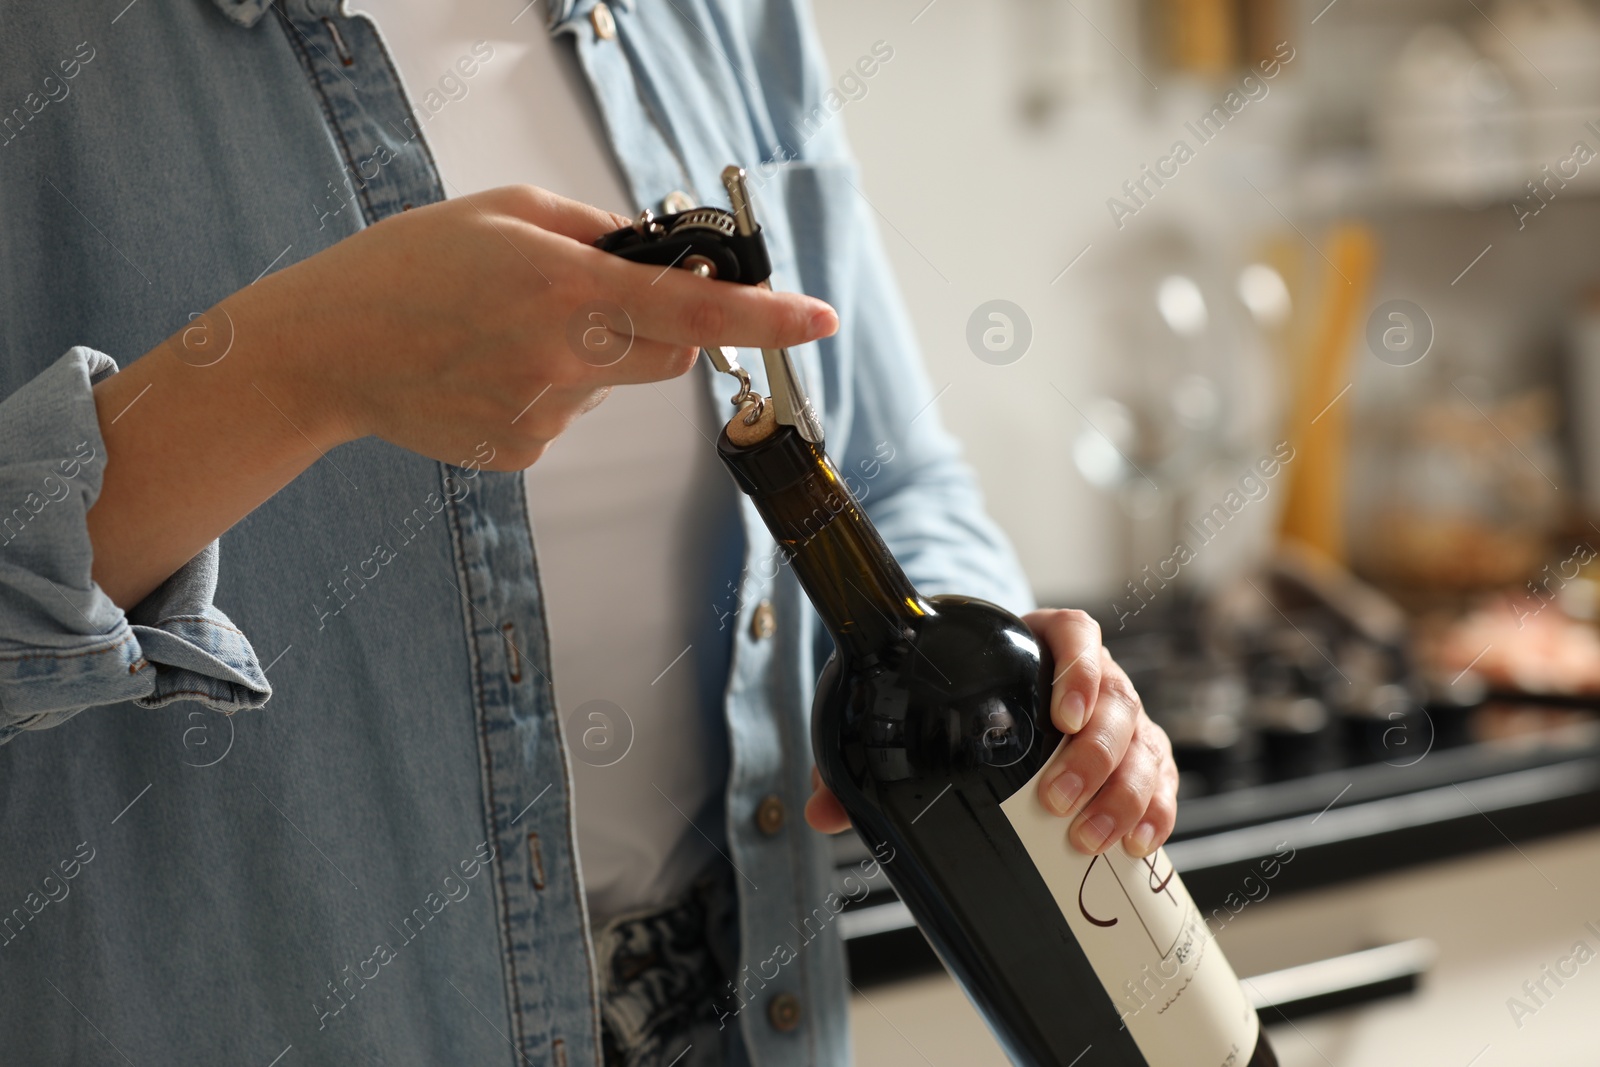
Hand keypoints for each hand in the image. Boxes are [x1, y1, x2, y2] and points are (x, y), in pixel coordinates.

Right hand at [88, 185, 836, 607]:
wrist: (325, 350)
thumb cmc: (405, 268)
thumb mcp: (502, 211)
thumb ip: (591, 230)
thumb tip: (654, 253)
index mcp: (564, 288)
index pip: (692, 311)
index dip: (765, 317)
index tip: (820, 319)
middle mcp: (563, 359)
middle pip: (673, 359)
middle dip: (660, 330)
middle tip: (593, 302)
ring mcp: (544, 415)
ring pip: (612, 386)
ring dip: (588, 358)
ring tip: (505, 334)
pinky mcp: (523, 452)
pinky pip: (569, 416)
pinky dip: (547, 390)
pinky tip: (488, 370)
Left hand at [804, 608, 1178, 859]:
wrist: (981, 703)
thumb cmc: (950, 698)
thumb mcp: (908, 709)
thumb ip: (861, 751)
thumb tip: (823, 809)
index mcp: (1037, 642)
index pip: (1075, 633)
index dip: (1079, 667)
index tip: (1060, 712)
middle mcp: (1089, 676)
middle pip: (1115, 699)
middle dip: (1093, 755)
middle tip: (1054, 801)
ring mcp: (1118, 716)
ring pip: (1142, 741)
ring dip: (1124, 792)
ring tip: (1088, 840)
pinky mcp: (1137, 755)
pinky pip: (1161, 777)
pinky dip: (1157, 809)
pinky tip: (1140, 844)